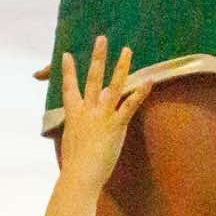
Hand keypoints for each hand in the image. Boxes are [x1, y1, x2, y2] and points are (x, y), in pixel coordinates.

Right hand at [56, 38, 148, 185]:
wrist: (79, 176)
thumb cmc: (75, 165)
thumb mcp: (74, 141)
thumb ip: (80, 126)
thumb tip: (86, 119)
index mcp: (74, 115)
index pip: (69, 88)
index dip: (67, 71)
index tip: (66, 55)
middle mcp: (87, 111)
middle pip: (92, 78)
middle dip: (97, 57)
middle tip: (101, 39)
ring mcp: (102, 116)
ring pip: (113, 86)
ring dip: (120, 66)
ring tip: (127, 50)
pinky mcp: (116, 125)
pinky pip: (130, 105)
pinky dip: (140, 92)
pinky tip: (149, 80)